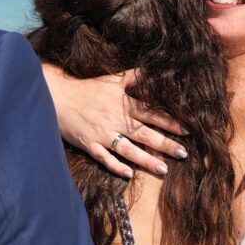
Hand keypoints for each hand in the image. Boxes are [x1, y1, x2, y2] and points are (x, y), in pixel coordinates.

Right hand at [44, 66, 187, 177]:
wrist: (57, 96)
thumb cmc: (87, 88)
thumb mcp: (112, 79)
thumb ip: (134, 76)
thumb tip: (154, 70)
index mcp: (122, 103)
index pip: (151, 113)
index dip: (169, 121)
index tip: (187, 130)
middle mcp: (115, 119)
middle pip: (144, 133)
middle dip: (165, 143)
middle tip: (183, 153)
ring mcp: (102, 133)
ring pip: (128, 149)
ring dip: (146, 160)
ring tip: (163, 170)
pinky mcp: (89, 144)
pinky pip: (104, 157)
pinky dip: (116, 166)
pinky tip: (129, 174)